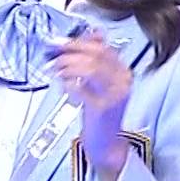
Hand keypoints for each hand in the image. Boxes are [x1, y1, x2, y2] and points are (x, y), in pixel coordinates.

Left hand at [50, 33, 133, 180]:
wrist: (106, 143)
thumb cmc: (100, 114)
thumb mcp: (100, 84)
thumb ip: (94, 62)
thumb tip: (87, 37)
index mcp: (123, 72)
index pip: (103, 48)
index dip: (80, 41)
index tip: (62, 41)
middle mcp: (123, 81)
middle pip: (98, 54)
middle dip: (72, 50)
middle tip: (55, 51)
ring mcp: (115, 94)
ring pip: (91, 68)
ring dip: (69, 65)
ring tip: (57, 68)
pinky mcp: (103, 107)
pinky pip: (83, 88)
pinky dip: (70, 83)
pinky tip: (63, 84)